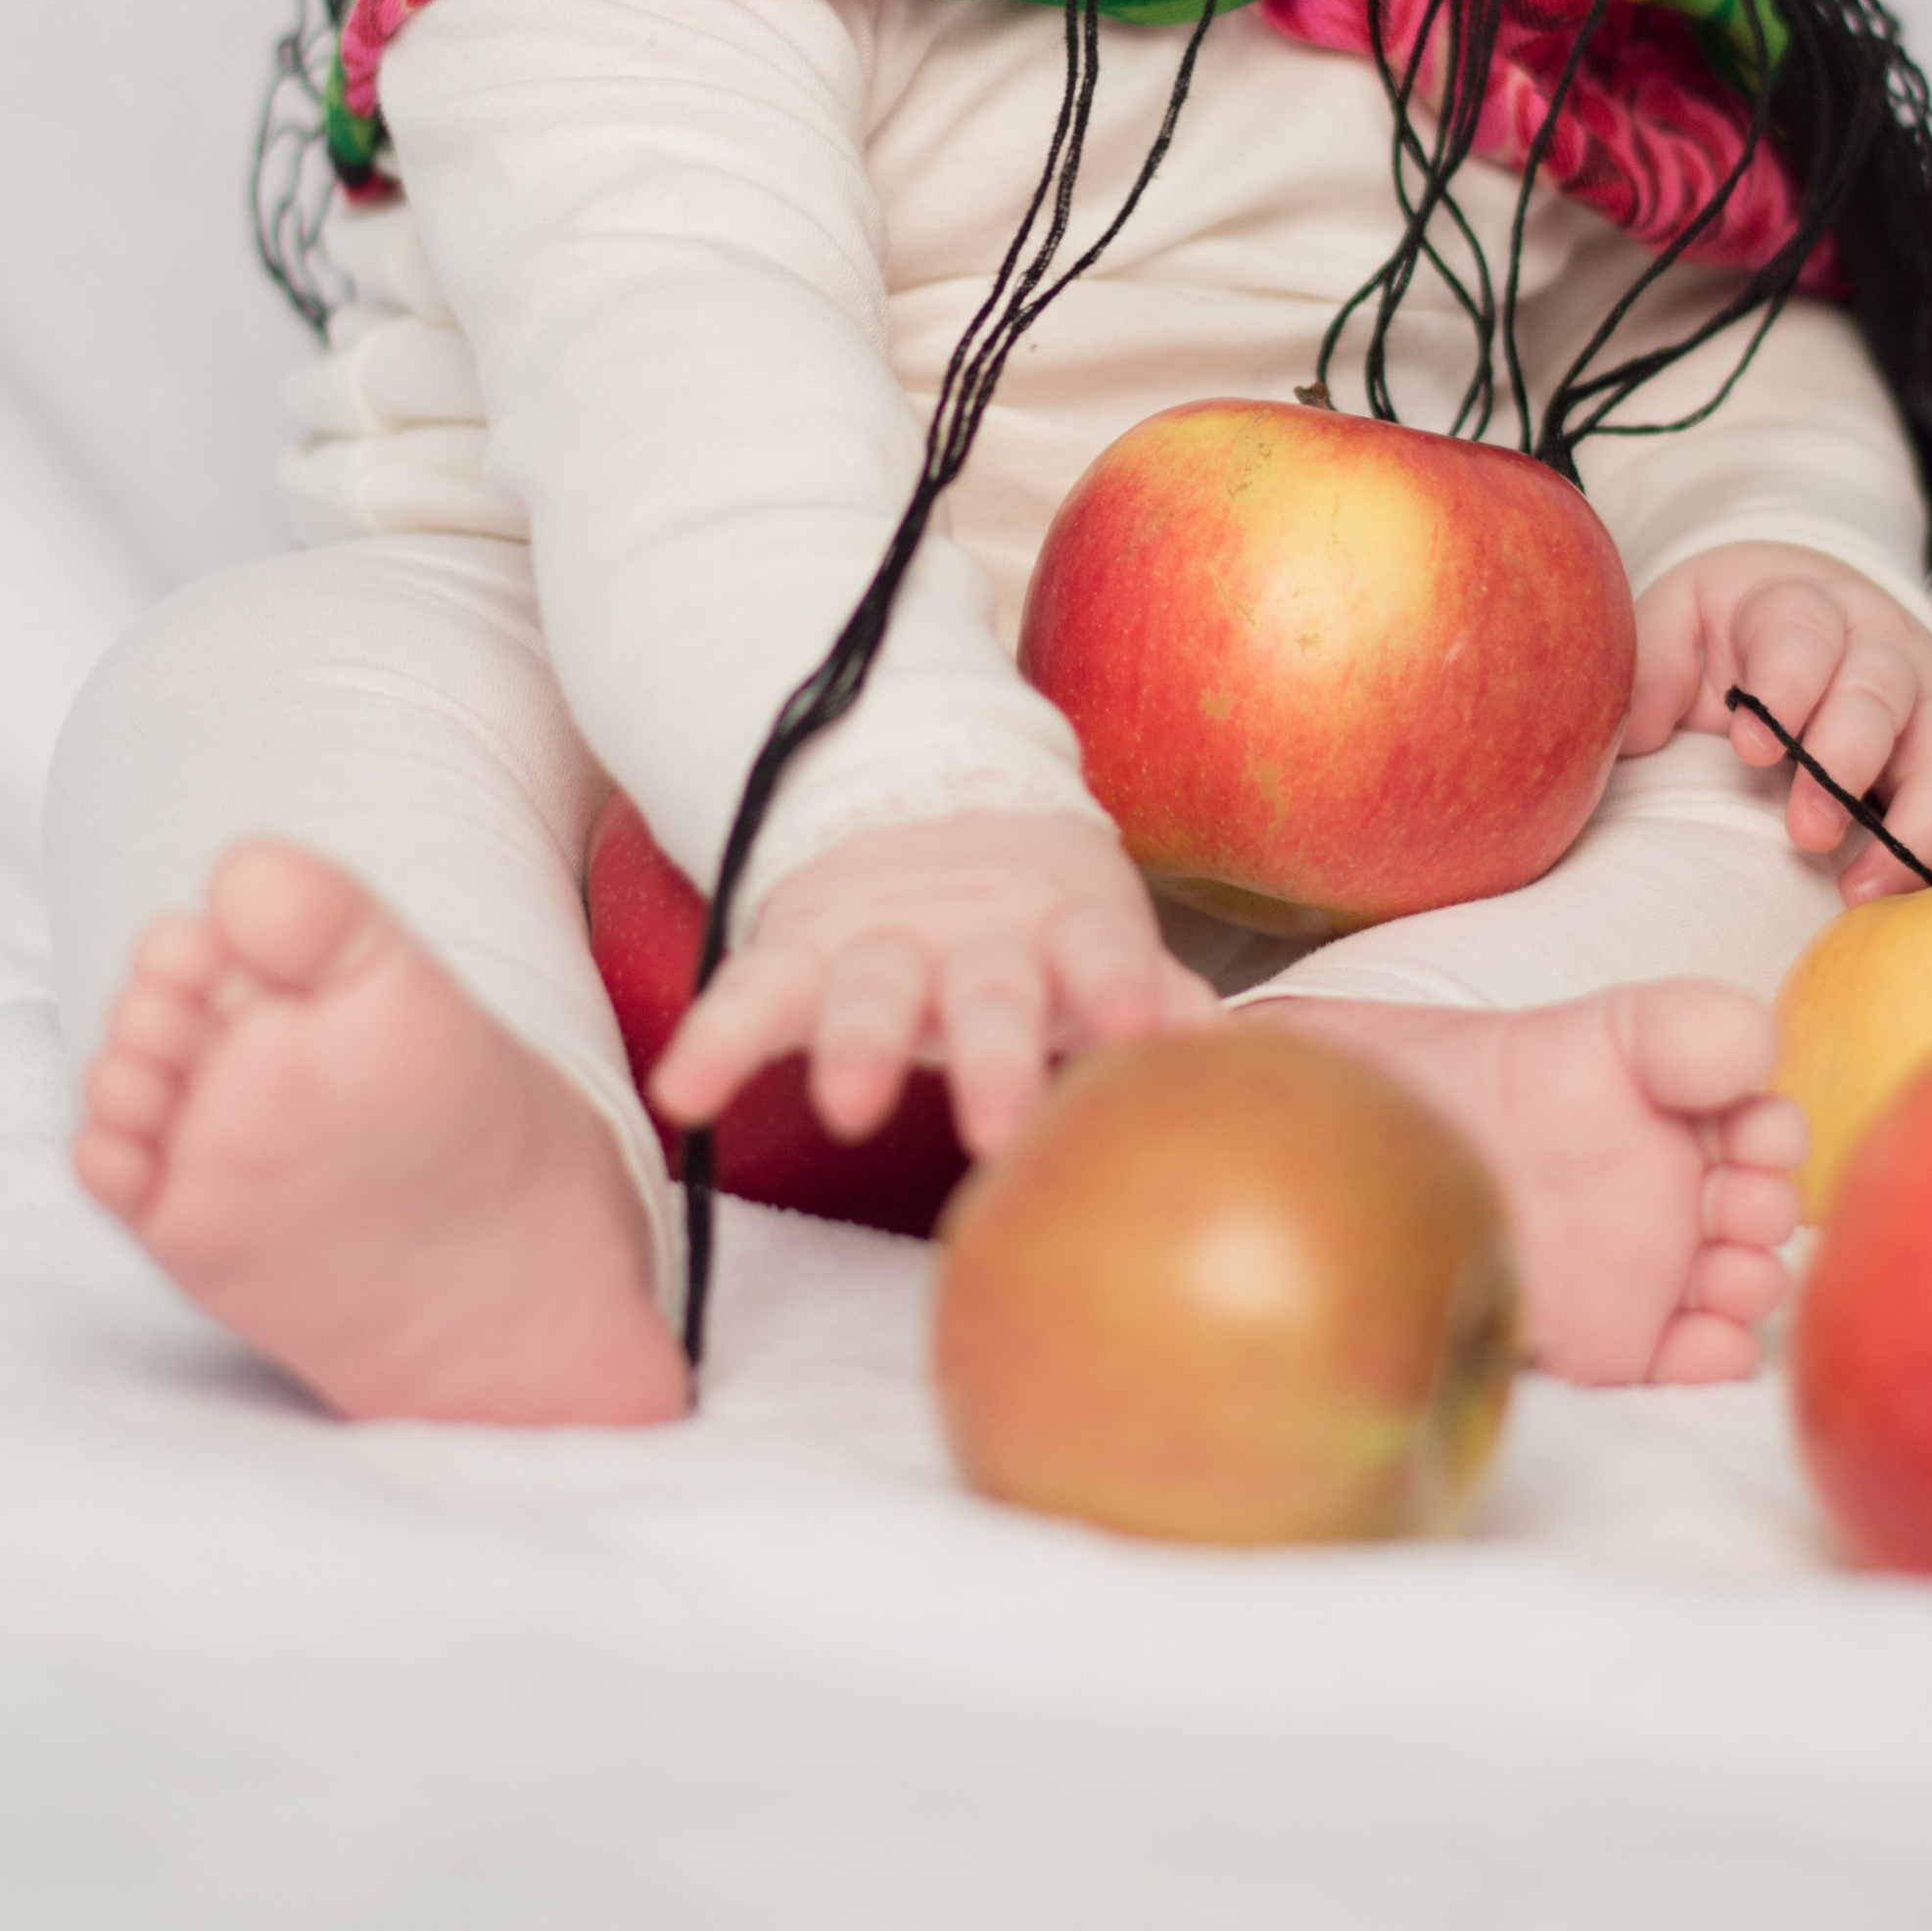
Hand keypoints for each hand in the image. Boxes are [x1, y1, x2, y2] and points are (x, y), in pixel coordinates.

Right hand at [647, 807, 1214, 1159]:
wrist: (926, 801)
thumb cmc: (1040, 920)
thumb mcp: (1103, 942)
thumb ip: (1159, 1000)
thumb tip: (1249, 1073)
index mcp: (1063, 929)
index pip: (1103, 958)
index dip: (1121, 995)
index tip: (1139, 1040)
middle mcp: (973, 932)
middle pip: (985, 992)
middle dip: (993, 1056)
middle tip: (1001, 1129)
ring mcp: (879, 935)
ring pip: (866, 989)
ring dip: (857, 1046)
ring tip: (847, 1107)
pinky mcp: (798, 944)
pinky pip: (749, 994)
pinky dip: (715, 1040)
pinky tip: (682, 1093)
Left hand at [1616, 542, 1931, 899]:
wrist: (1816, 620)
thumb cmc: (1738, 636)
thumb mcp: (1679, 621)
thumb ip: (1652, 664)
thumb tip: (1635, 728)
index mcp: (1808, 608)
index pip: (1805, 634)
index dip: (1785, 687)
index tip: (1749, 746)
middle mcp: (1888, 654)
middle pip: (1886, 697)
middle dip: (1848, 763)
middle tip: (1804, 831)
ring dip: (1920, 829)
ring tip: (1859, 890)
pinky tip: (1927, 911)